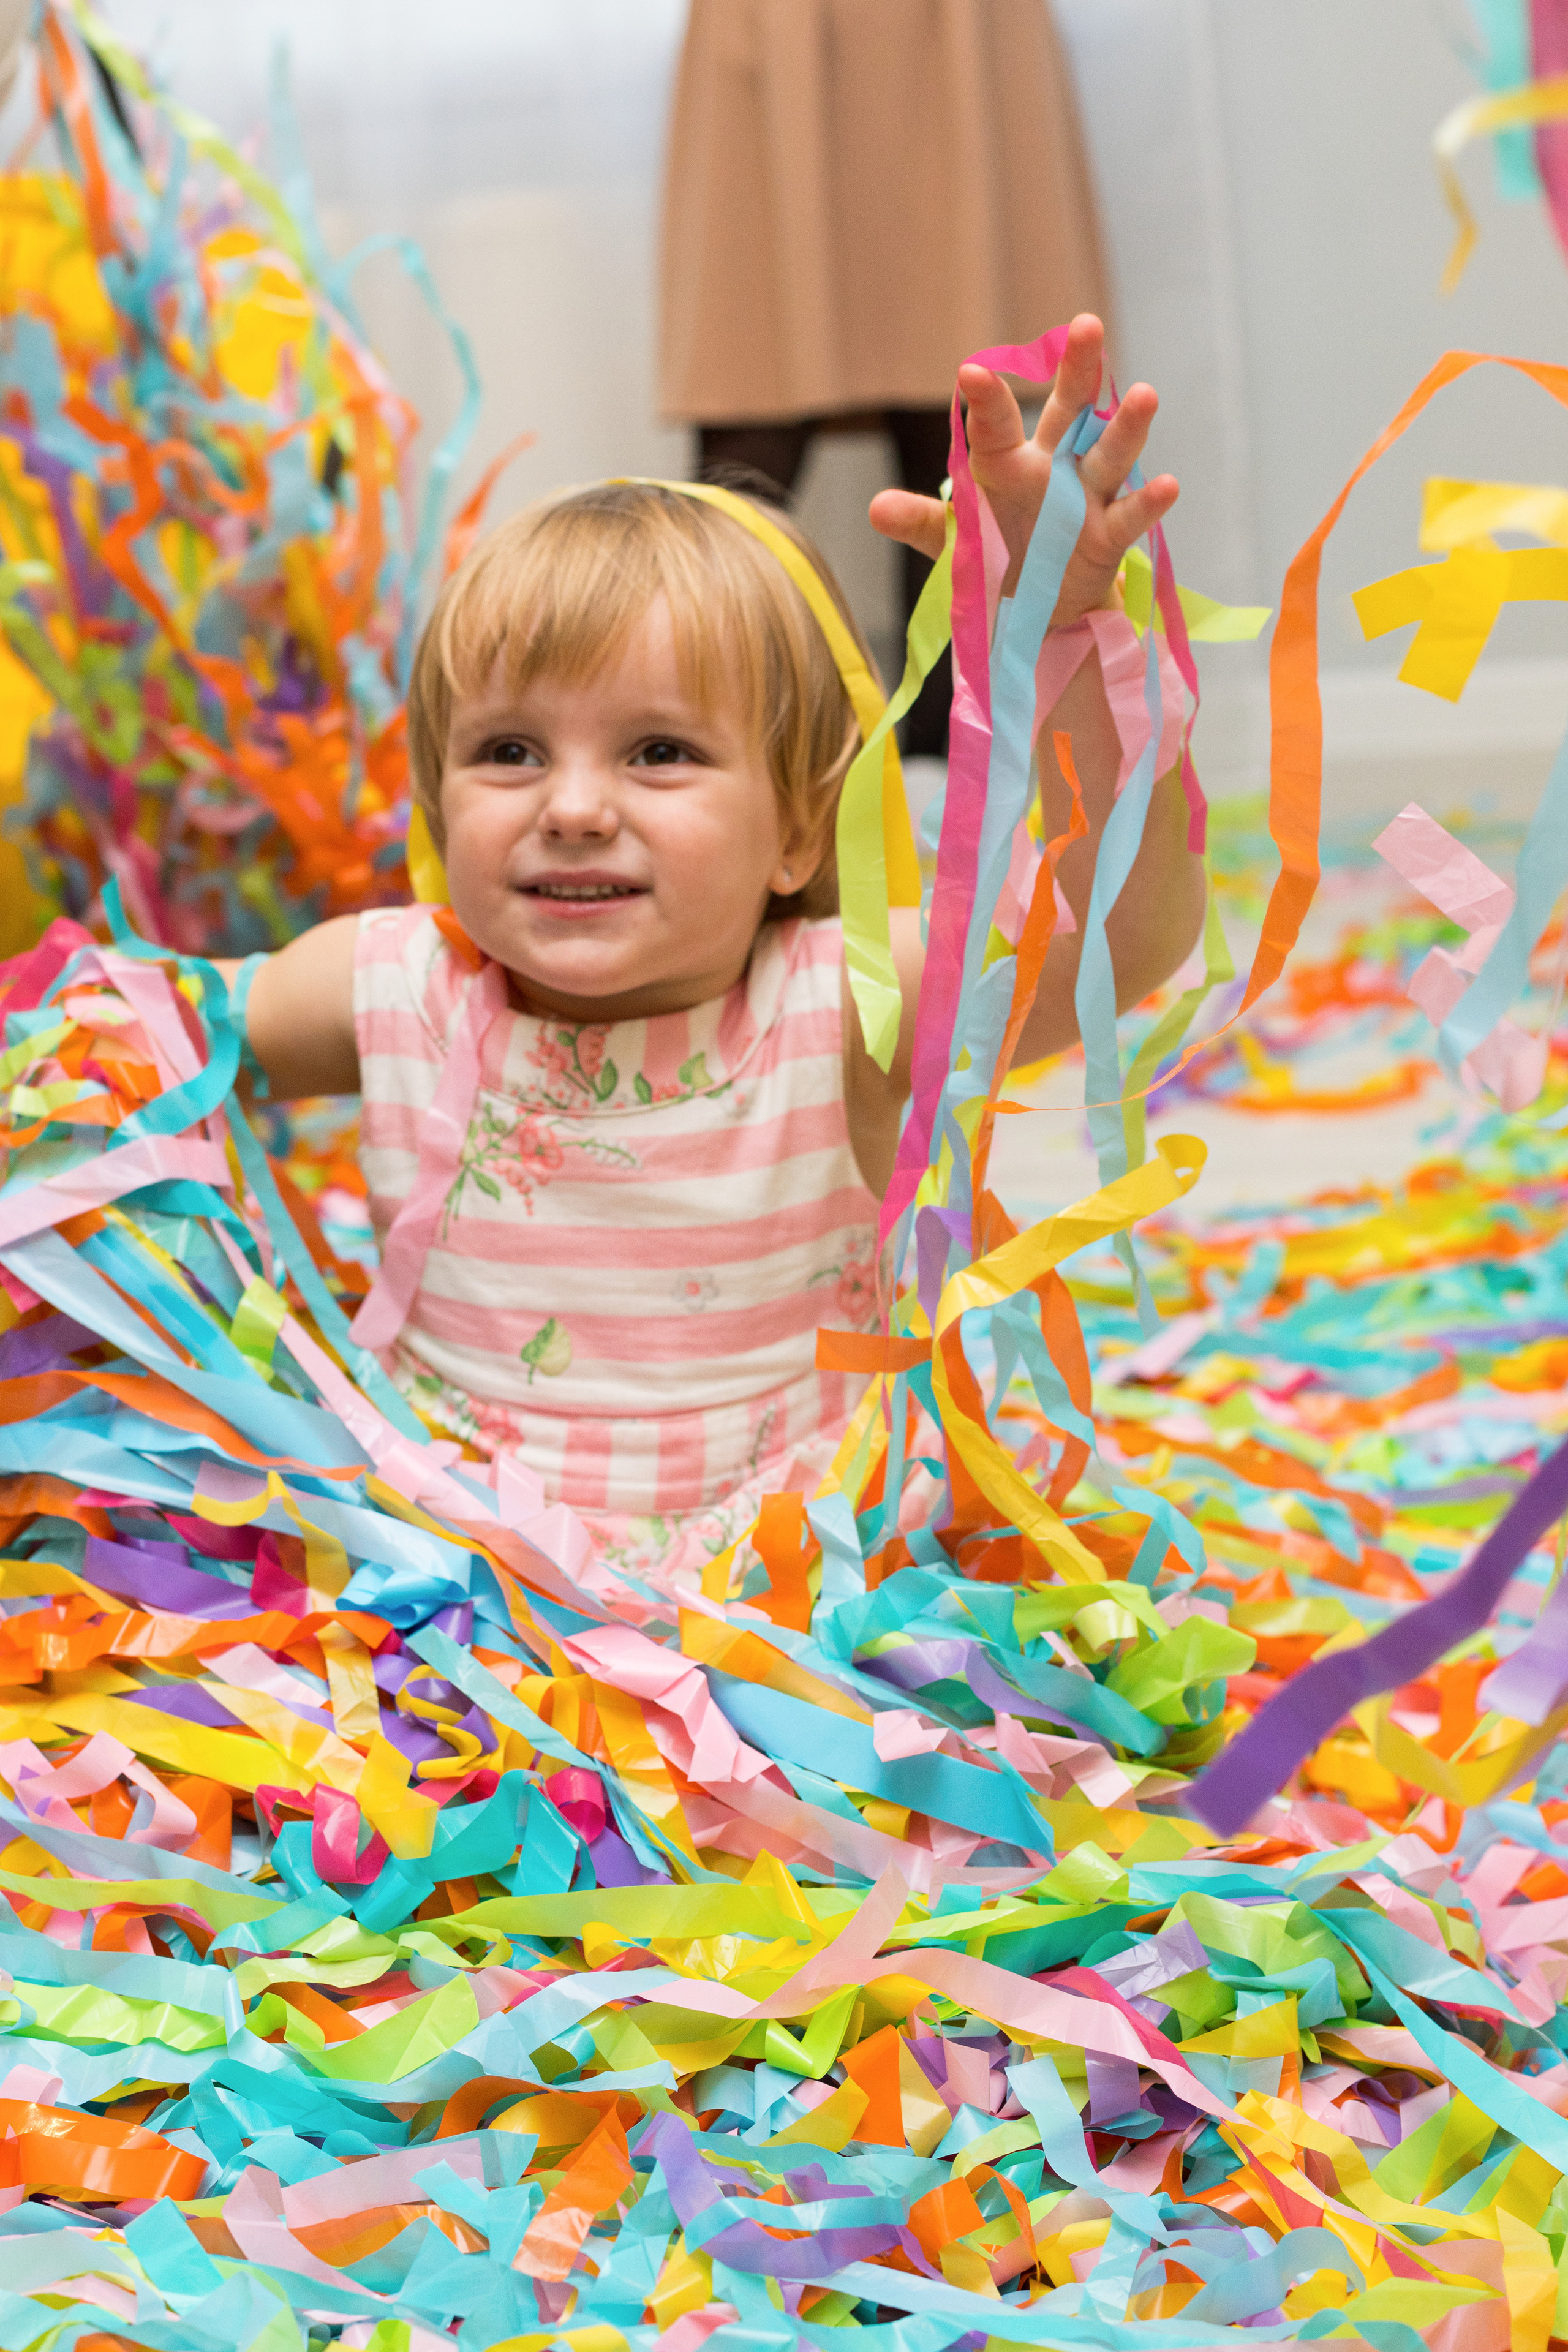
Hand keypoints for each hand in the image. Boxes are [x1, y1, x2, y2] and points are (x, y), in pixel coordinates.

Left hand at [868, 312, 1178, 626]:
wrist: (1032, 607)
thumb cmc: (996, 558)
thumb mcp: (955, 543)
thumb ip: (923, 521)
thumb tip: (876, 508)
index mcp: (1007, 463)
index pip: (996, 424)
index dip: (986, 399)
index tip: (971, 373)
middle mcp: (1053, 468)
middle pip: (1069, 411)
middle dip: (1078, 370)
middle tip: (1086, 325)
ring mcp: (1086, 498)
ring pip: (1110, 454)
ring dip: (1126, 426)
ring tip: (1144, 393)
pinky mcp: (1109, 536)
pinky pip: (1131, 516)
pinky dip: (1150, 502)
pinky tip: (1170, 483)